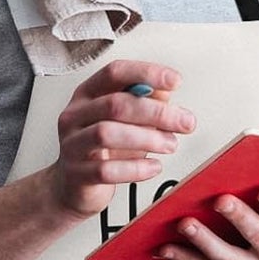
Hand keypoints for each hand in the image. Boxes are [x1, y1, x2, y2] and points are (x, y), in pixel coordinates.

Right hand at [50, 59, 195, 216]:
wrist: (73, 186)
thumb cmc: (103, 149)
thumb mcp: (126, 121)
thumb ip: (145, 103)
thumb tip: (166, 89)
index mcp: (87, 94)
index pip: (115, 73)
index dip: (146, 73)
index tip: (175, 81)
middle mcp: (76, 115)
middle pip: (115, 105)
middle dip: (157, 112)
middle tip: (185, 122)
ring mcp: (73, 144)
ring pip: (106, 134)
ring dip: (147, 139)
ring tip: (170, 144)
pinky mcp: (77, 174)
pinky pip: (106, 170)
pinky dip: (136, 169)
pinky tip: (154, 167)